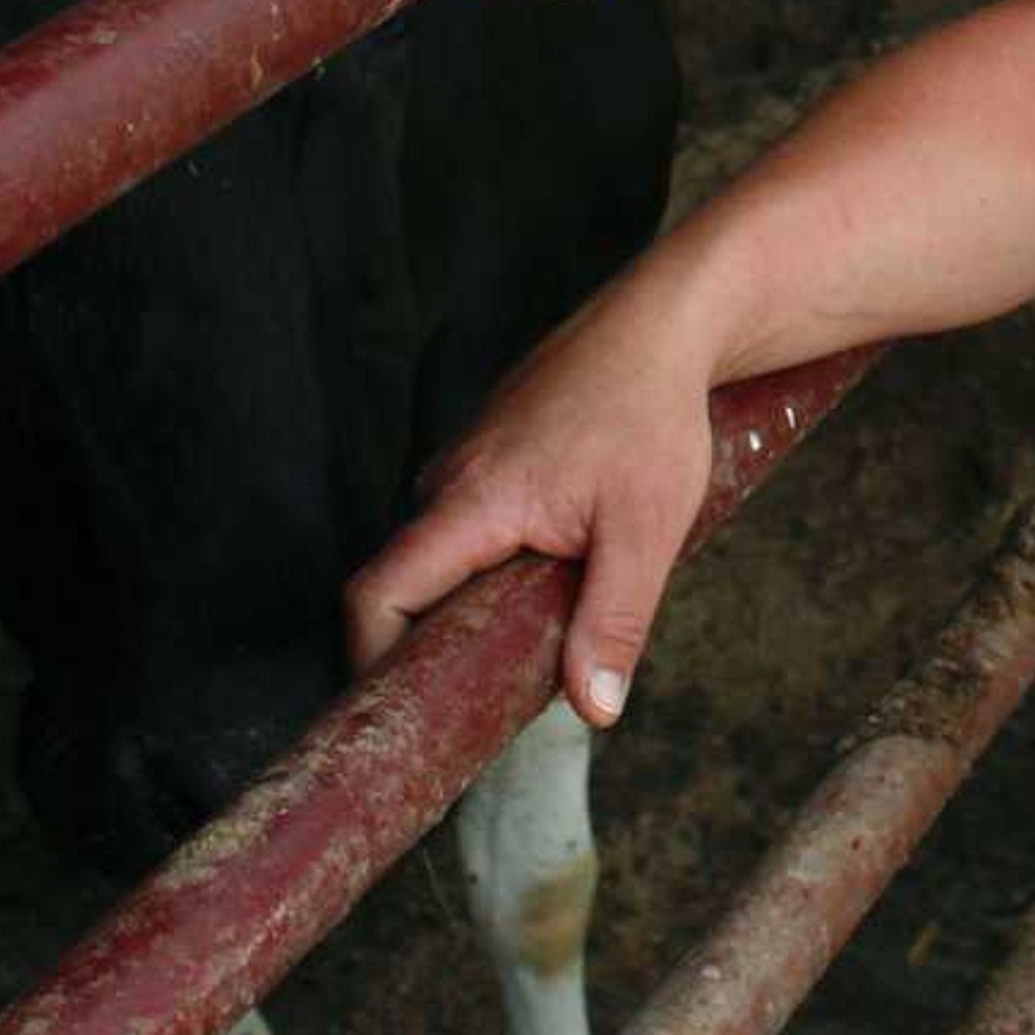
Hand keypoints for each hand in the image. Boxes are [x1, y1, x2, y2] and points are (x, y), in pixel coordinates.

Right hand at [342, 290, 717, 725]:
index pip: (377, 595)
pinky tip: (553, 570)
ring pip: (445, 555)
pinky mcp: (490, 452)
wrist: (664, 325)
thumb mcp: (645, 532)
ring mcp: (465, 461)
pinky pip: (470, 524)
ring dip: (476, 598)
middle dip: (438, 643)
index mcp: (470, 502)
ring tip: (536, 629)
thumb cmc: (653, 415)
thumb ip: (613, 622)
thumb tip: (595, 708)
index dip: (370, 661)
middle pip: (408, 584)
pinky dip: (495, 559)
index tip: (399, 708)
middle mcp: (449, 480)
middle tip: (491, 691)